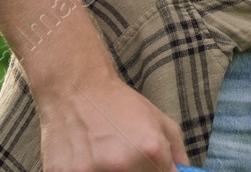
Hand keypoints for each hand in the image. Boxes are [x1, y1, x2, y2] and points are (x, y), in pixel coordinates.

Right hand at [38, 71, 190, 171]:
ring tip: (103, 155)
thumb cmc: (118, 102)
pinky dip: (88, 171)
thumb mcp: (157, 118)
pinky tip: (85, 157)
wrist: (74, 87)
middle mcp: (122, 164)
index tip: (152, 169)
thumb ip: (175, 151)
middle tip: (123, 158)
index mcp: (150, 149)